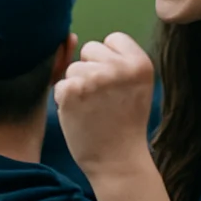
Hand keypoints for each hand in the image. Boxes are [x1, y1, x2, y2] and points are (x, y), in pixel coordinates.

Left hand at [53, 32, 155, 182]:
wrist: (118, 162)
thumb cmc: (124, 123)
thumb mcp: (133, 85)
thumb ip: (113, 59)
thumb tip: (67, 38)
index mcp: (140, 63)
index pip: (113, 39)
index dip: (109, 61)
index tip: (117, 87)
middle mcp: (119, 67)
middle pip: (89, 49)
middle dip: (91, 71)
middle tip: (104, 100)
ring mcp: (95, 78)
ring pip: (72, 68)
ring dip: (77, 87)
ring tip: (93, 110)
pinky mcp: (72, 91)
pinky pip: (60, 85)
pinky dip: (65, 101)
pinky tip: (80, 116)